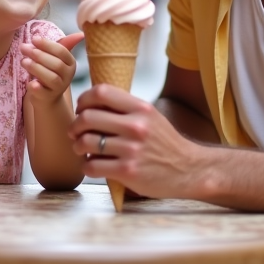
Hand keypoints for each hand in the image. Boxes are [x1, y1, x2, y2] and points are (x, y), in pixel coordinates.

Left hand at [21, 33, 82, 104]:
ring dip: (36, 68)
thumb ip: (61, 44)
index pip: (62, 51)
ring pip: (51, 78)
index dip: (47, 44)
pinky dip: (36, 87)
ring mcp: (59, 88)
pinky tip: (30, 82)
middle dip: (39, 55)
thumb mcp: (55, 58)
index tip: (33, 38)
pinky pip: (43, 92)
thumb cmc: (49, 72)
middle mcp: (68, 76)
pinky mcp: (49, 97)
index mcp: (70, 63)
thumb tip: (79, 34)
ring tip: (23, 61)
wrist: (46, 97)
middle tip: (24, 48)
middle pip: (56, 64)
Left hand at [69, 83, 202, 199]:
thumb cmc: (164, 143)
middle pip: (87, 117)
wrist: (188, 170)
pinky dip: (87, 167)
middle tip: (75, 133)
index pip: (101, 92)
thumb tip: (89, 103)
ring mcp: (131, 149)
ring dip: (78, 147)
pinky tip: (93, 166)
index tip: (81, 109)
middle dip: (75, 126)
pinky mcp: (128, 171)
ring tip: (83, 150)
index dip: (84, 100)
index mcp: (140, 108)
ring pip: (86, 143)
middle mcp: (136, 126)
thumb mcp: (150, 117)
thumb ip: (124, 108)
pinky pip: (92, 167)